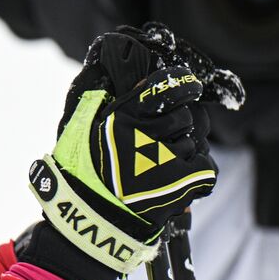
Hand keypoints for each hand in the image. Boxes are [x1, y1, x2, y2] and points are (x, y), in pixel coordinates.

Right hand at [16, 25, 218, 279]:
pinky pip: (204, 167)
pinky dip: (195, 173)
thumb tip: (105, 53)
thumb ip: (92, 90)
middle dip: (180, 117)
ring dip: (184, 146)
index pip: (165, 84)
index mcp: (122, 116)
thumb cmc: (77, 175)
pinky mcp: (183, 184)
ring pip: (196, 138)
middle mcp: (147, 134)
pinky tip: (173, 180)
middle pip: (186, 111)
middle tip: (164, 132)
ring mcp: (168, 160)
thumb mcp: (74, 127)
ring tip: (161, 162)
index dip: (178, 81)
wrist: (87, 226)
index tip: (181, 82)